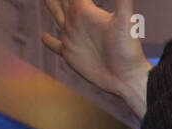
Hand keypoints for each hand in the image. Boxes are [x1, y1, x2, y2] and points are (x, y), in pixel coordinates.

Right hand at [42, 0, 151, 117]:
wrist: (127, 77)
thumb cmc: (128, 50)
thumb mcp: (125, 22)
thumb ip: (123, 2)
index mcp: (85, 10)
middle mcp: (77, 20)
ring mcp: (72, 37)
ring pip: (57, 16)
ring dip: (52, 6)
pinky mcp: (69, 54)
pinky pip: (55, 45)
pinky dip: (49, 41)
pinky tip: (43, 36)